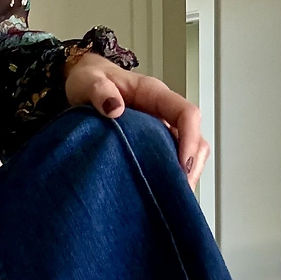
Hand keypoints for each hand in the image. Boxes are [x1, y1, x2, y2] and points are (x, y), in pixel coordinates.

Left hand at [64, 52, 209, 190]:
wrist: (86, 85)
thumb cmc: (90, 81)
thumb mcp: (88, 82)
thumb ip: (98, 92)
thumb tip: (114, 108)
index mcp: (154, 94)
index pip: (186, 114)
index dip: (190, 139)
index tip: (182, 165)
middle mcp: (163, 113)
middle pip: (195, 137)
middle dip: (192, 165)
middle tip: (179, 192)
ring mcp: (160, 129)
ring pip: (188, 151)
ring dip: (186, 174)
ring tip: (173, 198)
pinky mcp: (152, 144)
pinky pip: (171, 160)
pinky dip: (171, 177)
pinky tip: (161, 194)